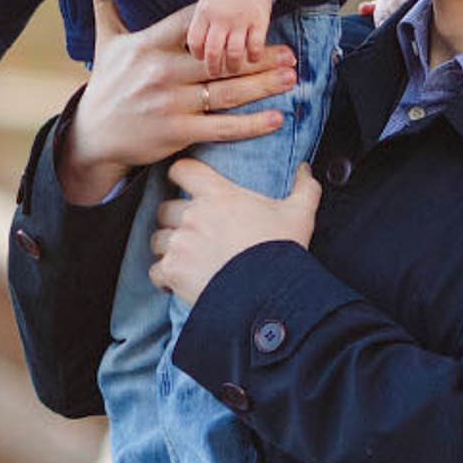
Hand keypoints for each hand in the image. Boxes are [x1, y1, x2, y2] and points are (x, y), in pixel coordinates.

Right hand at [57, 0, 296, 205]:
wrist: (93, 136)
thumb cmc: (106, 84)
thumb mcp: (105, 41)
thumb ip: (103, 2)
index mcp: (148, 44)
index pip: (193, 24)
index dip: (223, 18)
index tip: (253, 14)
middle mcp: (162, 71)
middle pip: (219, 58)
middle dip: (258, 55)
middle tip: (290, 52)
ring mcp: (171, 103)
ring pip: (226, 92)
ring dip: (263, 84)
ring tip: (290, 76)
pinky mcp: (178, 132)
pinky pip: (222, 127)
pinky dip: (251, 124)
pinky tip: (276, 117)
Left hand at [150, 157, 321, 303]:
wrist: (272, 295)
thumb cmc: (283, 251)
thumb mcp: (299, 215)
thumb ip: (303, 187)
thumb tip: (305, 168)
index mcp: (218, 194)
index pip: (183, 170)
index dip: (182, 175)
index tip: (186, 184)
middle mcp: (194, 215)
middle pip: (165, 208)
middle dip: (174, 220)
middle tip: (192, 233)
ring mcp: (181, 243)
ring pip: (158, 239)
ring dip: (169, 248)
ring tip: (186, 260)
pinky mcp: (173, 271)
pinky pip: (156, 271)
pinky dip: (165, 277)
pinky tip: (180, 283)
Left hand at [186, 0, 275, 76]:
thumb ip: (203, 20)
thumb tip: (198, 44)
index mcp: (204, 11)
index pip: (194, 42)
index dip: (197, 54)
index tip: (201, 58)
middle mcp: (221, 18)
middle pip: (213, 53)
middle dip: (213, 68)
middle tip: (216, 73)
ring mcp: (241, 21)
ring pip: (234, 54)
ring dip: (233, 66)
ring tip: (233, 69)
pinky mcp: (260, 21)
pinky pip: (255, 47)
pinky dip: (253, 57)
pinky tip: (252, 58)